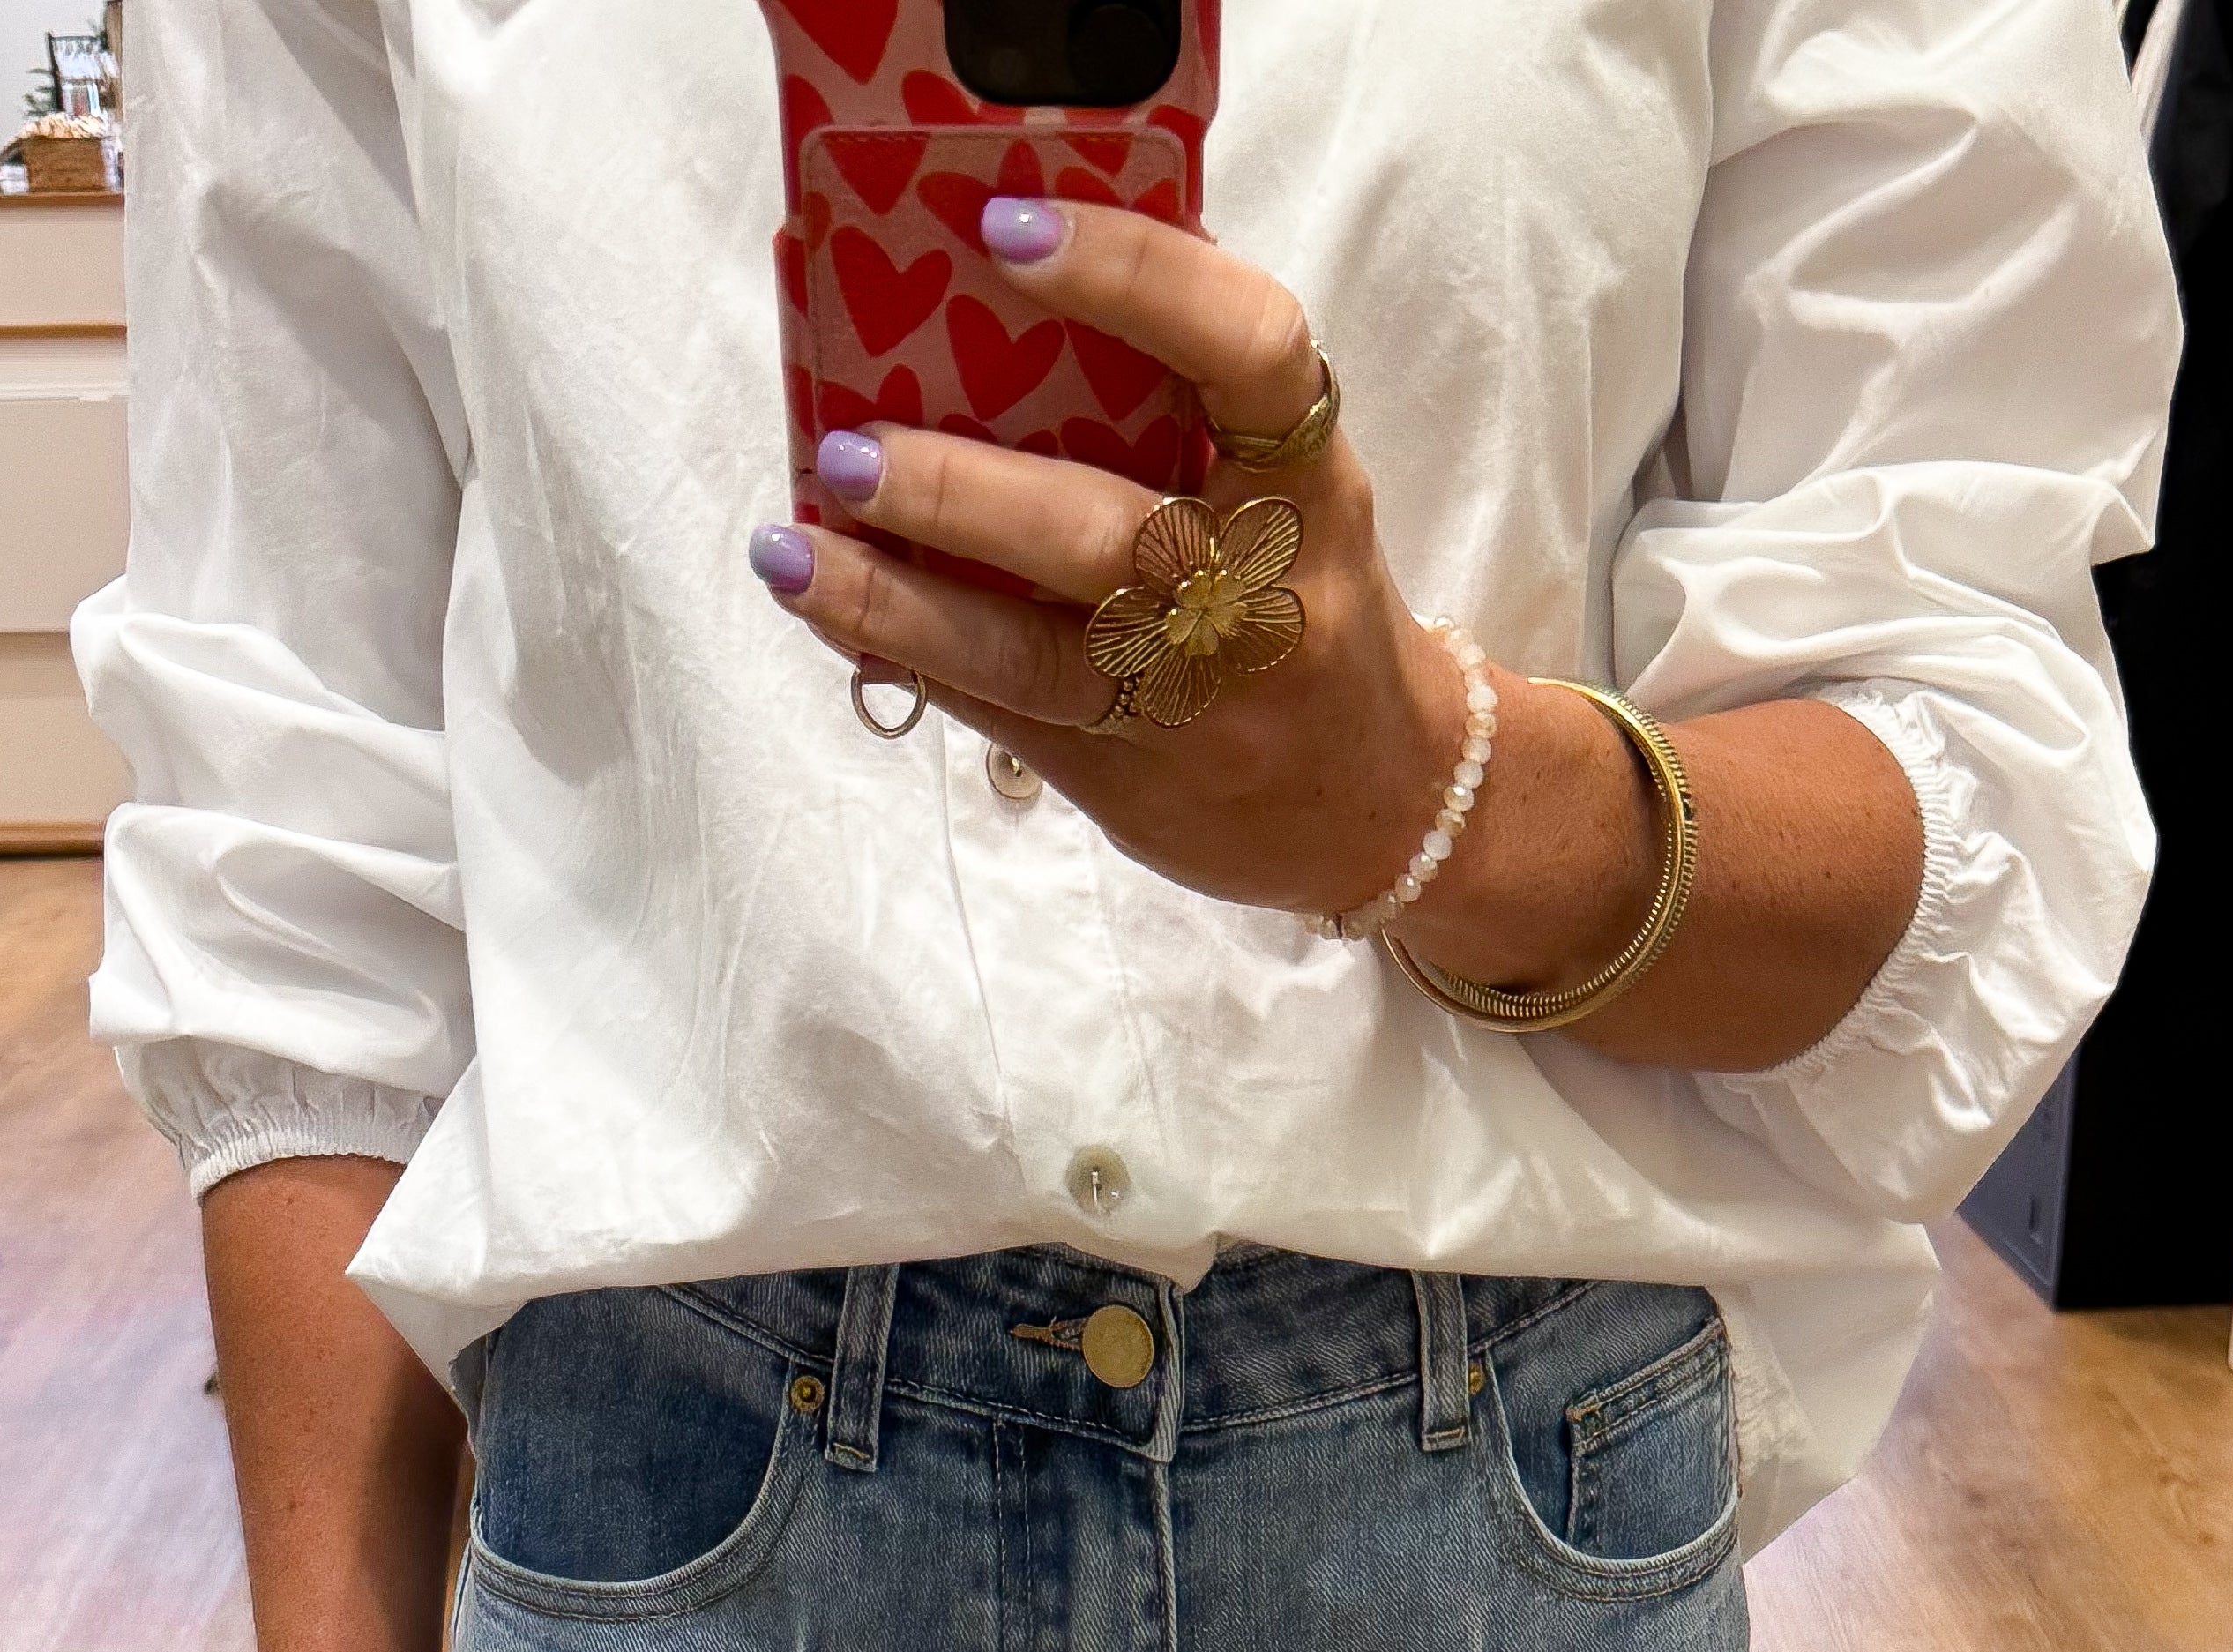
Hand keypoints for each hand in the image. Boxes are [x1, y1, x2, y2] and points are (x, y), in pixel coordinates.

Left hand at [742, 198, 1934, 1069]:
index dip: (1139, 293)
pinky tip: (827, 601)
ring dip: (903, 586)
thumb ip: (1211, 421)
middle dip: (983, 485)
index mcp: (1334, 518)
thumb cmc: (1349, 638)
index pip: (1251, 372)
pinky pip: (1008, 724)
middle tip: (856, 423)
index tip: (1022, 229)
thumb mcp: (1318, 510)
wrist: (1437, 841)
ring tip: (795, 523)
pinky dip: (910, 658)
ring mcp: (1202, 730)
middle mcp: (1270, 621)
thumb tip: (1049, 268)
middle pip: (1119, 539)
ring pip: (1035, 651)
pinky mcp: (1140, 800)